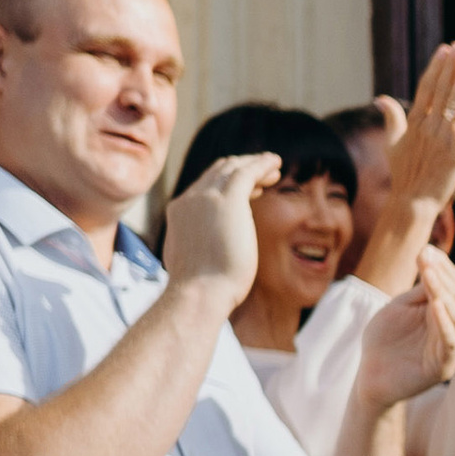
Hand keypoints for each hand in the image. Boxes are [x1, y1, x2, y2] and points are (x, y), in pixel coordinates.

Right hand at [161, 152, 278, 314]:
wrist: (200, 293)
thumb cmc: (201, 290)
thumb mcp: (192, 262)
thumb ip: (196, 248)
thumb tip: (203, 256)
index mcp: (180, 213)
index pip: (204, 187)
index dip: (227, 184)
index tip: (251, 191)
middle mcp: (190, 200)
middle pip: (216, 172)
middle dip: (241, 169)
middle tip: (265, 176)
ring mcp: (207, 197)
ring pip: (232, 168)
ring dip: (253, 165)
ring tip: (274, 168)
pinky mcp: (229, 200)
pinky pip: (247, 171)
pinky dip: (261, 164)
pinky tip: (274, 162)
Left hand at [356, 243, 454, 409]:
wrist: (370, 375)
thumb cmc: (384, 340)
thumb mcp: (400, 307)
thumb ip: (419, 289)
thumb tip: (432, 257)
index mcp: (442, 311)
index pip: (451, 284)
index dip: (441, 266)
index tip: (426, 250)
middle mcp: (450, 326)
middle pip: (454, 296)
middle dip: (440, 276)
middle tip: (425, 259)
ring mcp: (449, 346)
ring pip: (454, 315)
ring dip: (442, 293)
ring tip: (429, 274)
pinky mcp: (444, 366)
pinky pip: (449, 342)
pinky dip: (444, 323)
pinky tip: (435, 304)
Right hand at [383, 46, 454, 217]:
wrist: (412, 202)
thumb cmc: (403, 175)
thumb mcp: (392, 144)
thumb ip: (392, 119)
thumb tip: (381, 98)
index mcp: (414, 122)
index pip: (426, 87)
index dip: (436, 67)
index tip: (445, 50)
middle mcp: (428, 126)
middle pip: (441, 90)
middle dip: (450, 67)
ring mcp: (442, 139)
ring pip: (454, 103)